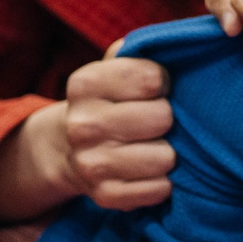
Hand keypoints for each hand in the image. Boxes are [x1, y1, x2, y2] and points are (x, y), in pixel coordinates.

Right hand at [6, 53, 178, 217]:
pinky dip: (161, 181)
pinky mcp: (105, 196)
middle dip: (167, 118)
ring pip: (165, 157)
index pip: (152, 78)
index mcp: (84, 84)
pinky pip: (159, 189)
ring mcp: (91, 164)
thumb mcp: (113, 67)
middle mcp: (81, 124)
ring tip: (152, 145)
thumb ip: (138, 50)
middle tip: (155, 121)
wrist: (68, 148)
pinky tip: (146, 170)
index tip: (155, 89)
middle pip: (162, 117)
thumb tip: (175, 45)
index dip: (163, 82)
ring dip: (167, 152)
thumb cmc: (109, 100)